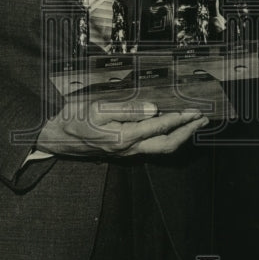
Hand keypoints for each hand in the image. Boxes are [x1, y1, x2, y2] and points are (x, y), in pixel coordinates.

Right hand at [36, 99, 208, 157]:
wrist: (55, 138)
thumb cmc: (73, 119)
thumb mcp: (97, 107)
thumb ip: (126, 108)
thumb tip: (153, 108)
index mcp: (123, 137)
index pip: (159, 127)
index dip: (179, 119)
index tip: (194, 111)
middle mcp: (128, 148)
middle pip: (166, 145)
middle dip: (188, 132)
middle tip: (203, 119)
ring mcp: (126, 152)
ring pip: (160, 148)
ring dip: (179, 135)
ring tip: (193, 123)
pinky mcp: (123, 150)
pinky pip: (151, 146)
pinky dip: (166, 136)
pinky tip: (170, 127)